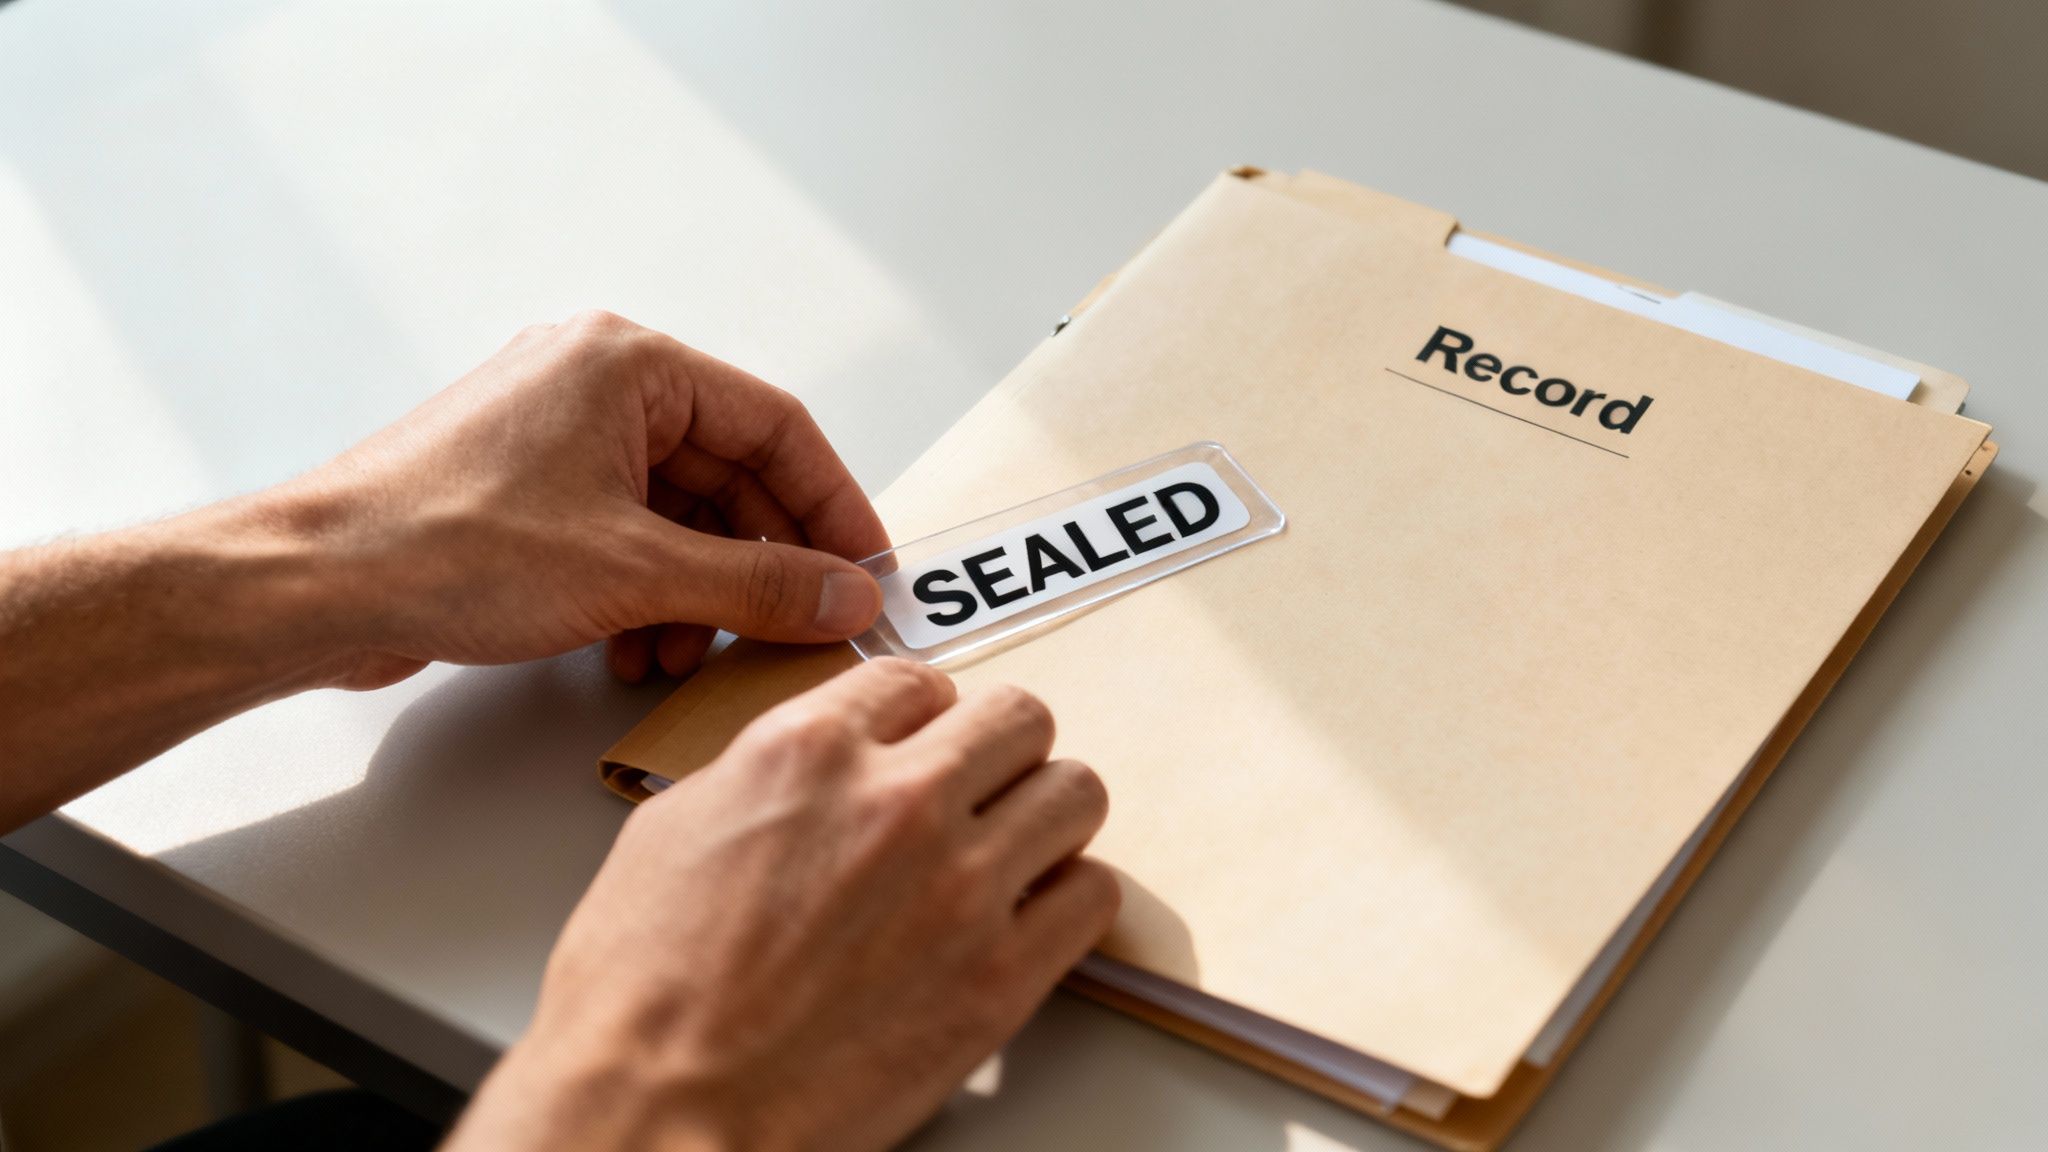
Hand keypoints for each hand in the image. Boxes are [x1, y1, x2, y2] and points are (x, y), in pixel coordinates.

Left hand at [272, 309, 890, 688]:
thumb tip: (843, 594)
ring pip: (678, 515)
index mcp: (628, 364)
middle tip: (798, 628)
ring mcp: (558, 438)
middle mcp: (596, 384)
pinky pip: (626, 536)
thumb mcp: (633, 572)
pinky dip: (647, 593)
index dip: (833, 503)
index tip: (866, 569)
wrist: (311, 586)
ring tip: (687, 652)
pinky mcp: (528, 493)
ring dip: (700, 592)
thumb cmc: (442, 546)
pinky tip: (634, 648)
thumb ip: (756, 586)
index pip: (776, 425)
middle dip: (759, 563)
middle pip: (728, 474)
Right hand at [445, 658, 1119, 1151]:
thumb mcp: (673, 829)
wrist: (657, 1110)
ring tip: (1015, 849)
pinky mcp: (1002, 975)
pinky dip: (1068, 899)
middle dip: (998, 751)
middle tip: (979, 790)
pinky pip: (1093, 895)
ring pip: (1075, 791)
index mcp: (809, 751)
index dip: (922, 715)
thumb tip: (814, 773)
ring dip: (1046, 815)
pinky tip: (1030, 917)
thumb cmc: (640, 994)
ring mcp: (960, 886)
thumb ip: (766, 775)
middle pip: (1017, 718)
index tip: (924, 742)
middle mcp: (898, 800)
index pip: (917, 681)